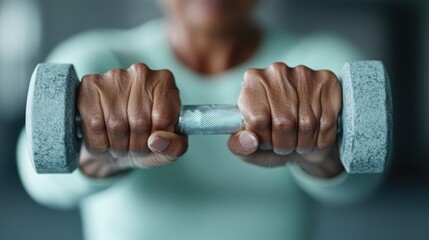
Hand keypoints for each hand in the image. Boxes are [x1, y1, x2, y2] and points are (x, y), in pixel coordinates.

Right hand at [77, 63, 187, 177]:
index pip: (164, 117)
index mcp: (165, 82)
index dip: (157, 138)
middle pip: (140, 122)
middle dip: (137, 145)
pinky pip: (94, 125)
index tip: (154, 141)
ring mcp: (113, 77)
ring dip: (118, 145)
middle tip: (135, 145)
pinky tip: (104, 139)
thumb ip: (176, 147)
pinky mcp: (89, 86)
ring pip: (116, 125)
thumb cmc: (148, 142)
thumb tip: (157, 141)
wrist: (115, 147)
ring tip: (121, 143)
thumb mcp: (171, 149)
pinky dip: (100, 143)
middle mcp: (141, 72)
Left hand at [228, 63, 343, 177]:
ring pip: (307, 123)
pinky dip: (321, 139)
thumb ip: (239, 146)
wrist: (302, 142)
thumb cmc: (271, 140)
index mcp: (252, 82)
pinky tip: (315, 137)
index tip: (266, 142)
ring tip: (298, 143)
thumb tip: (250, 140)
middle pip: (284, 123)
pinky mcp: (327, 81)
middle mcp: (277, 72)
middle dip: (284, 144)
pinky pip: (326, 121)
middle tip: (284, 146)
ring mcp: (304, 73)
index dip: (264, 139)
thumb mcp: (248, 148)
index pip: (258, 120)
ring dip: (304, 143)